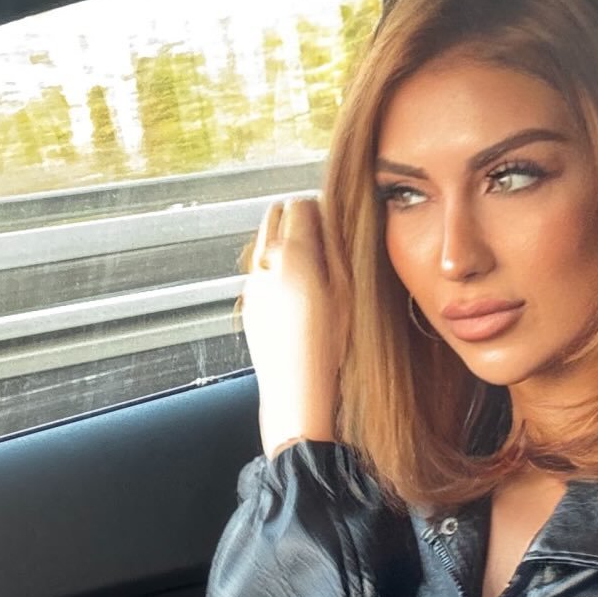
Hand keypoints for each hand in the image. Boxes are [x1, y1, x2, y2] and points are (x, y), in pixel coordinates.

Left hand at [239, 198, 346, 459]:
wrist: (297, 392)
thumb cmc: (329, 348)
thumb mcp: (348, 292)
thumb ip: (336, 248)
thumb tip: (332, 218)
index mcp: (292, 253)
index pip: (301, 204)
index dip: (323, 211)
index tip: (336, 226)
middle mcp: (265, 263)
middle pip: (276, 215)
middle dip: (299, 221)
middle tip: (325, 244)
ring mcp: (253, 284)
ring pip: (267, 244)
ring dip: (288, 247)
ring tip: (315, 276)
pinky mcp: (249, 305)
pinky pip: (262, 273)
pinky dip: (278, 274)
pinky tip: (299, 301)